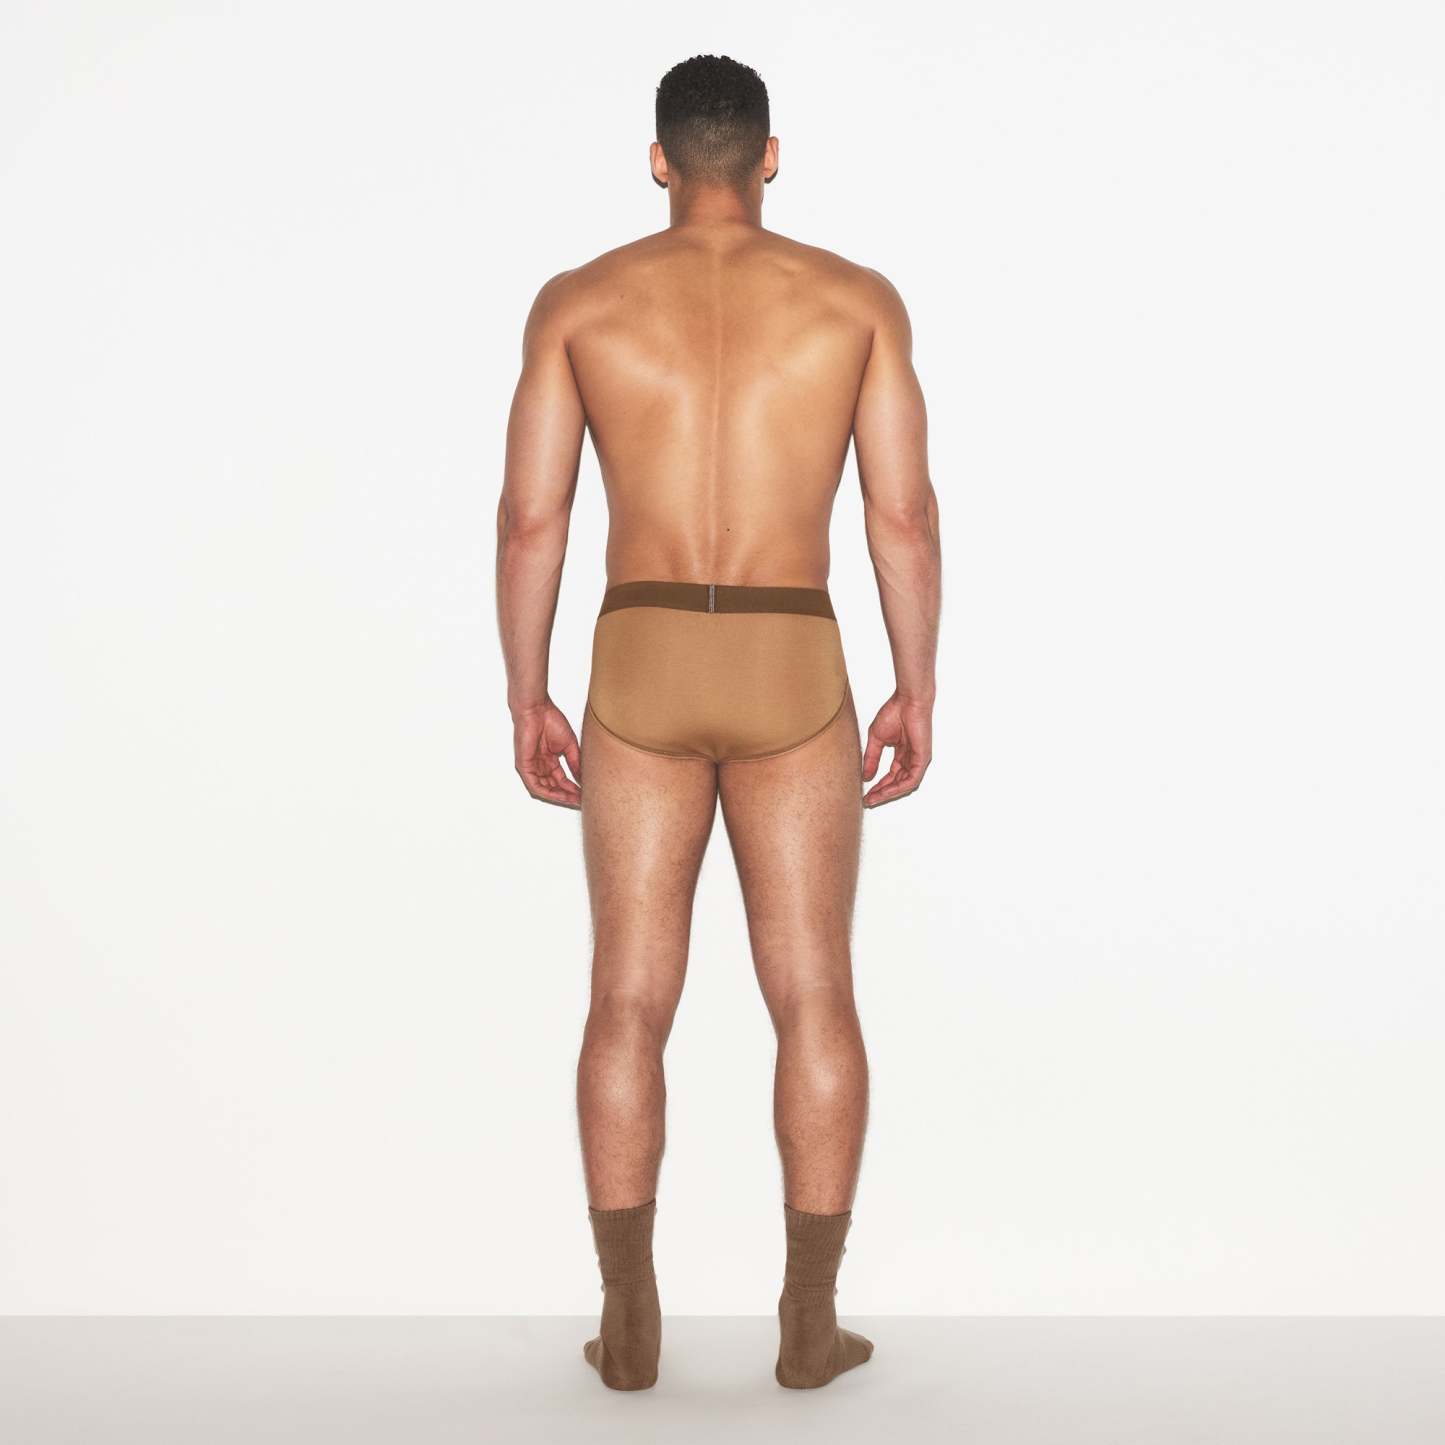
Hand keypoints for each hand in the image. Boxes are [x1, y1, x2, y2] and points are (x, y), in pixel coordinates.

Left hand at [512, 698, 581, 808]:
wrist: (537, 709)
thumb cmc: (550, 720)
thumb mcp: (569, 746)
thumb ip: (575, 763)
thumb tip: (582, 778)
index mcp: (549, 760)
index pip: (561, 780)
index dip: (573, 789)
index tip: (585, 794)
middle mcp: (540, 765)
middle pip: (553, 787)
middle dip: (568, 795)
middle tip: (581, 801)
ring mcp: (531, 766)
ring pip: (544, 789)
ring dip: (559, 796)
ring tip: (573, 800)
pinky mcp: (524, 766)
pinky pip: (534, 785)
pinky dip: (548, 792)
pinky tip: (559, 795)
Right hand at [861, 692, 932, 807]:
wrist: (907, 701)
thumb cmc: (895, 712)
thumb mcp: (877, 739)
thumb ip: (872, 758)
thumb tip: (866, 776)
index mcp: (902, 753)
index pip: (891, 775)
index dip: (878, 786)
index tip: (866, 793)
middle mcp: (911, 759)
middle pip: (897, 783)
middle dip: (882, 793)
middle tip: (869, 800)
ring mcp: (918, 760)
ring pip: (904, 785)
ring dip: (889, 793)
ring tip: (875, 799)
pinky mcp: (922, 758)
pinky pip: (912, 779)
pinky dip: (898, 787)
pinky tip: (886, 791)